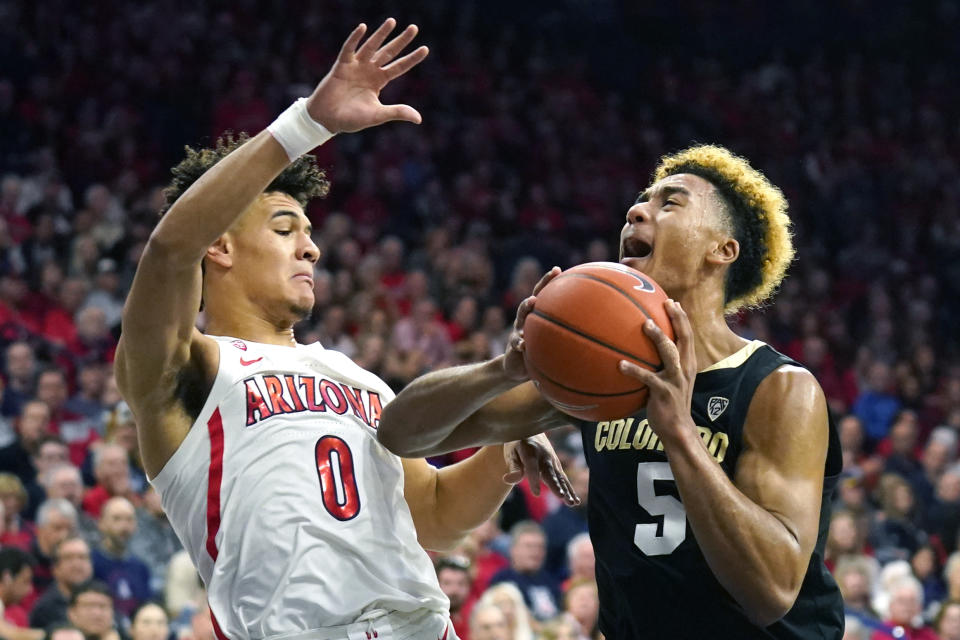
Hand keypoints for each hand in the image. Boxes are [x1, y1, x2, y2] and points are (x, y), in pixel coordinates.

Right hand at [307, 18, 428, 132]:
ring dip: (381, 34)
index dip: (412, 58)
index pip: (399, 67)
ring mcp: (355, 66)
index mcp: (379, 81)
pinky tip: (363, 27)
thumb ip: (397, 112)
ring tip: (392, 21)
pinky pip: (349, 49)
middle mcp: (369, 70)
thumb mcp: (378, 115)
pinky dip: (355, 38)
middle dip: (401, 40)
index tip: (425, 49)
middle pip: (389, 52)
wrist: (327, 120)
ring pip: (371, 46)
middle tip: (414, 28)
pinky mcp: (341, 66)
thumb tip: (419, 119)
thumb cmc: (351, 119)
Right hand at [503, 266, 560, 380]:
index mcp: (537, 316)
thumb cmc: (541, 353)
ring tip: (531, 302)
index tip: (557, 269)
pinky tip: (522, 344)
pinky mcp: (513, 345)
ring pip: (520, 317)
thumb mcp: (553, 343)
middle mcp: (527, 319)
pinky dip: (519, 342)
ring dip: (525, 307)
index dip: (548, 281)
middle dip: (541, 285)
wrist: (517, 367)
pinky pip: (515, 343)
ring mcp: (518, 330)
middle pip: (531, 299)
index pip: (543, 294)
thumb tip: (595, 330)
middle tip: (550, 275)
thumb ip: (567, 336)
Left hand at [503, 433, 580, 506]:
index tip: (536, 493)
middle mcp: (544, 457)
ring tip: (572, 503)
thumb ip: (513, 467)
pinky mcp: (557, 465)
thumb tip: (507, 480)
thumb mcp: (511, 452)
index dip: (533, 480)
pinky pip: (564, 479)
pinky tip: (575, 501)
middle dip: (556, 486)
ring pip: (560, 478)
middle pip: (550, 473)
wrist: (531, 427)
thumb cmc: (517, 442)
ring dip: (567, 491)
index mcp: (530, 452)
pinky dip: (570, 490)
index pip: (532, 468)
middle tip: (561, 497)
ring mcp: (553, 461)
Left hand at [618, 300, 696, 442]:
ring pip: (669, 353)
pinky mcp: (663, 393)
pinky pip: (648, 378)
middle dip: (677, 319)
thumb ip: (661, 365)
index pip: (688, 336)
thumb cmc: (669, 403)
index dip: (682, 318)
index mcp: (687, 364)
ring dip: (658, 338)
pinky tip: (620, 364)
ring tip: (645, 324)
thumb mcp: (670, 381)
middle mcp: (685, 369)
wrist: (677, 429)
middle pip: (684, 338)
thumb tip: (641, 351)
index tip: (673, 302)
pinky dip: (634, 370)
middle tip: (667, 302)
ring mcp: (676, 380)